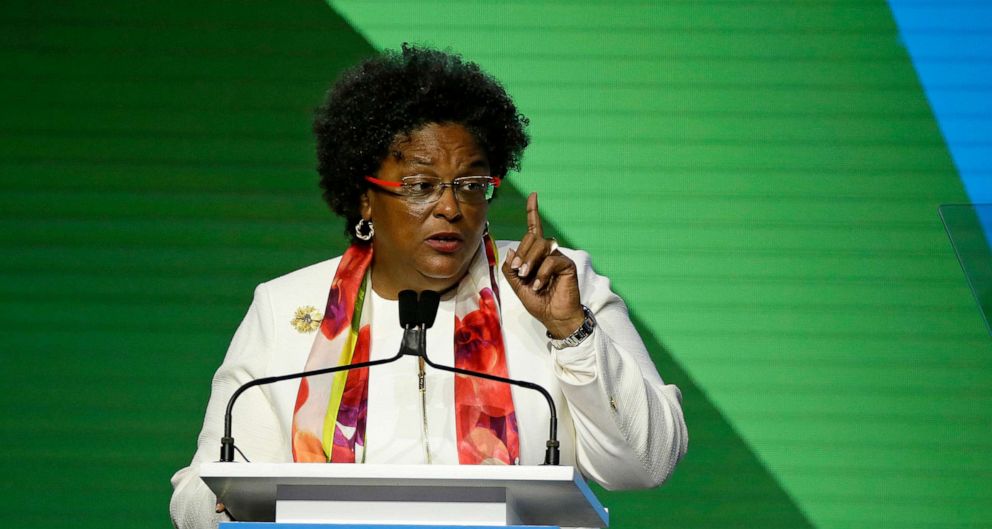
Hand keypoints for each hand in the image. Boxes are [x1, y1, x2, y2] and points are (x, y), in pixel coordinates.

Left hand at [502, 192, 584, 337]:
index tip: (533, 195)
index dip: (533, 212)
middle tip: (519, 271)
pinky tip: (539, 285)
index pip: (534, 229)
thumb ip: (511, 270)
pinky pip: (552, 260)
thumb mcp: (517, 287)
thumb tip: (511, 250)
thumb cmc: (539, 302)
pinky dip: (542, 273)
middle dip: (522, 254)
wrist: (554, 317)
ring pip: (542, 246)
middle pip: (533, 238)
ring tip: (527, 278)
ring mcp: (559, 258)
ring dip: (530, 261)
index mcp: (536, 255)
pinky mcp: (567, 265)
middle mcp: (548, 253)